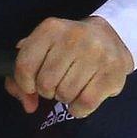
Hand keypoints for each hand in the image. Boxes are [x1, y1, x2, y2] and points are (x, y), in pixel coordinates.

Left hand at [7, 16, 134, 117]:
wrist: (111, 37)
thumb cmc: (69, 47)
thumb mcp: (43, 48)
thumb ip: (24, 73)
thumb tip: (28, 105)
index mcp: (51, 28)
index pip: (25, 65)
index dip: (25, 83)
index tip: (32, 85)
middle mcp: (73, 37)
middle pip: (45, 83)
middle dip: (48, 90)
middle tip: (58, 83)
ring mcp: (96, 54)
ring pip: (65, 95)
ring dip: (65, 98)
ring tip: (73, 86)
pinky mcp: (112, 72)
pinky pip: (85, 103)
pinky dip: (79, 109)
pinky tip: (82, 98)